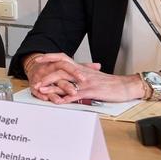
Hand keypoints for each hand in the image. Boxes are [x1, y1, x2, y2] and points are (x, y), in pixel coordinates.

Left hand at [27, 53, 144, 103]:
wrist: (124, 86)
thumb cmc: (110, 83)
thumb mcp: (93, 76)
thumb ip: (81, 75)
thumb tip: (71, 78)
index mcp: (81, 69)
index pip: (62, 58)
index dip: (49, 57)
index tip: (38, 59)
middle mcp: (81, 74)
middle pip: (60, 71)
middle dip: (46, 76)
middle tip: (36, 82)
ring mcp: (86, 83)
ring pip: (65, 82)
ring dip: (52, 87)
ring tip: (41, 91)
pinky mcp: (91, 92)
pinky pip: (76, 95)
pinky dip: (66, 98)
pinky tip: (58, 101)